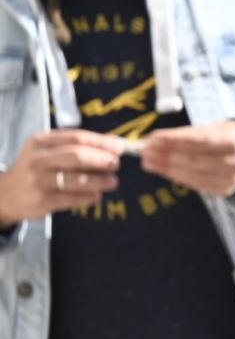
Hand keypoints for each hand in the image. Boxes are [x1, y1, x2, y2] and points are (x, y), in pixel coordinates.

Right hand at [0, 129, 122, 226]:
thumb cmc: (36, 169)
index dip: (101, 142)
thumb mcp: (48, 151)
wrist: (6, 195)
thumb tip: (115, 142)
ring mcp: (38, 181)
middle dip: (102, 160)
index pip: (75, 138)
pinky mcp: (41, 201)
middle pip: (77, 156)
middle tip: (116, 165)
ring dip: (100, 181)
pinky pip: (72, 198)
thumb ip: (77, 145)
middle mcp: (37, 159)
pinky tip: (97, 196)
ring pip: (76, 179)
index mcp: (40, 142)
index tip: (119, 147)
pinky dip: (89, 197)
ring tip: (113, 182)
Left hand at [140, 121, 234, 197]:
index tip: (152, 138)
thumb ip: (186, 135)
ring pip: (192, 173)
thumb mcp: (213, 129)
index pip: (198, 140)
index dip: (174, 140)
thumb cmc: (226, 137)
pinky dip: (176, 176)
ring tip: (148, 161)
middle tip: (144, 151)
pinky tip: (163, 170)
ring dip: (166, 168)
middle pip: (193, 158)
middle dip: (165, 155)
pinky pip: (195, 184)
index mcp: (234, 140)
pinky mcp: (224, 190)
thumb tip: (153, 141)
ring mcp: (231, 178)